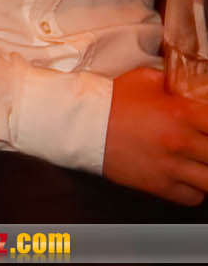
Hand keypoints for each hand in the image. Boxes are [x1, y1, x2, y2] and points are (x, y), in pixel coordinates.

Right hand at [103, 66, 207, 203]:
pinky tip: (189, 178)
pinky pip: (194, 197)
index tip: (207, 126)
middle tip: (202, 144)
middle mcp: (181, 142)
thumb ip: (174, 82)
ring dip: (207, 170)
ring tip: (200, 163)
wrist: (81, 124)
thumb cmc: (111, 100)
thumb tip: (193, 85)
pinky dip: (196, 190)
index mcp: (182, 113)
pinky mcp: (159, 186)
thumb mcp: (145, 79)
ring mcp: (172, 167)